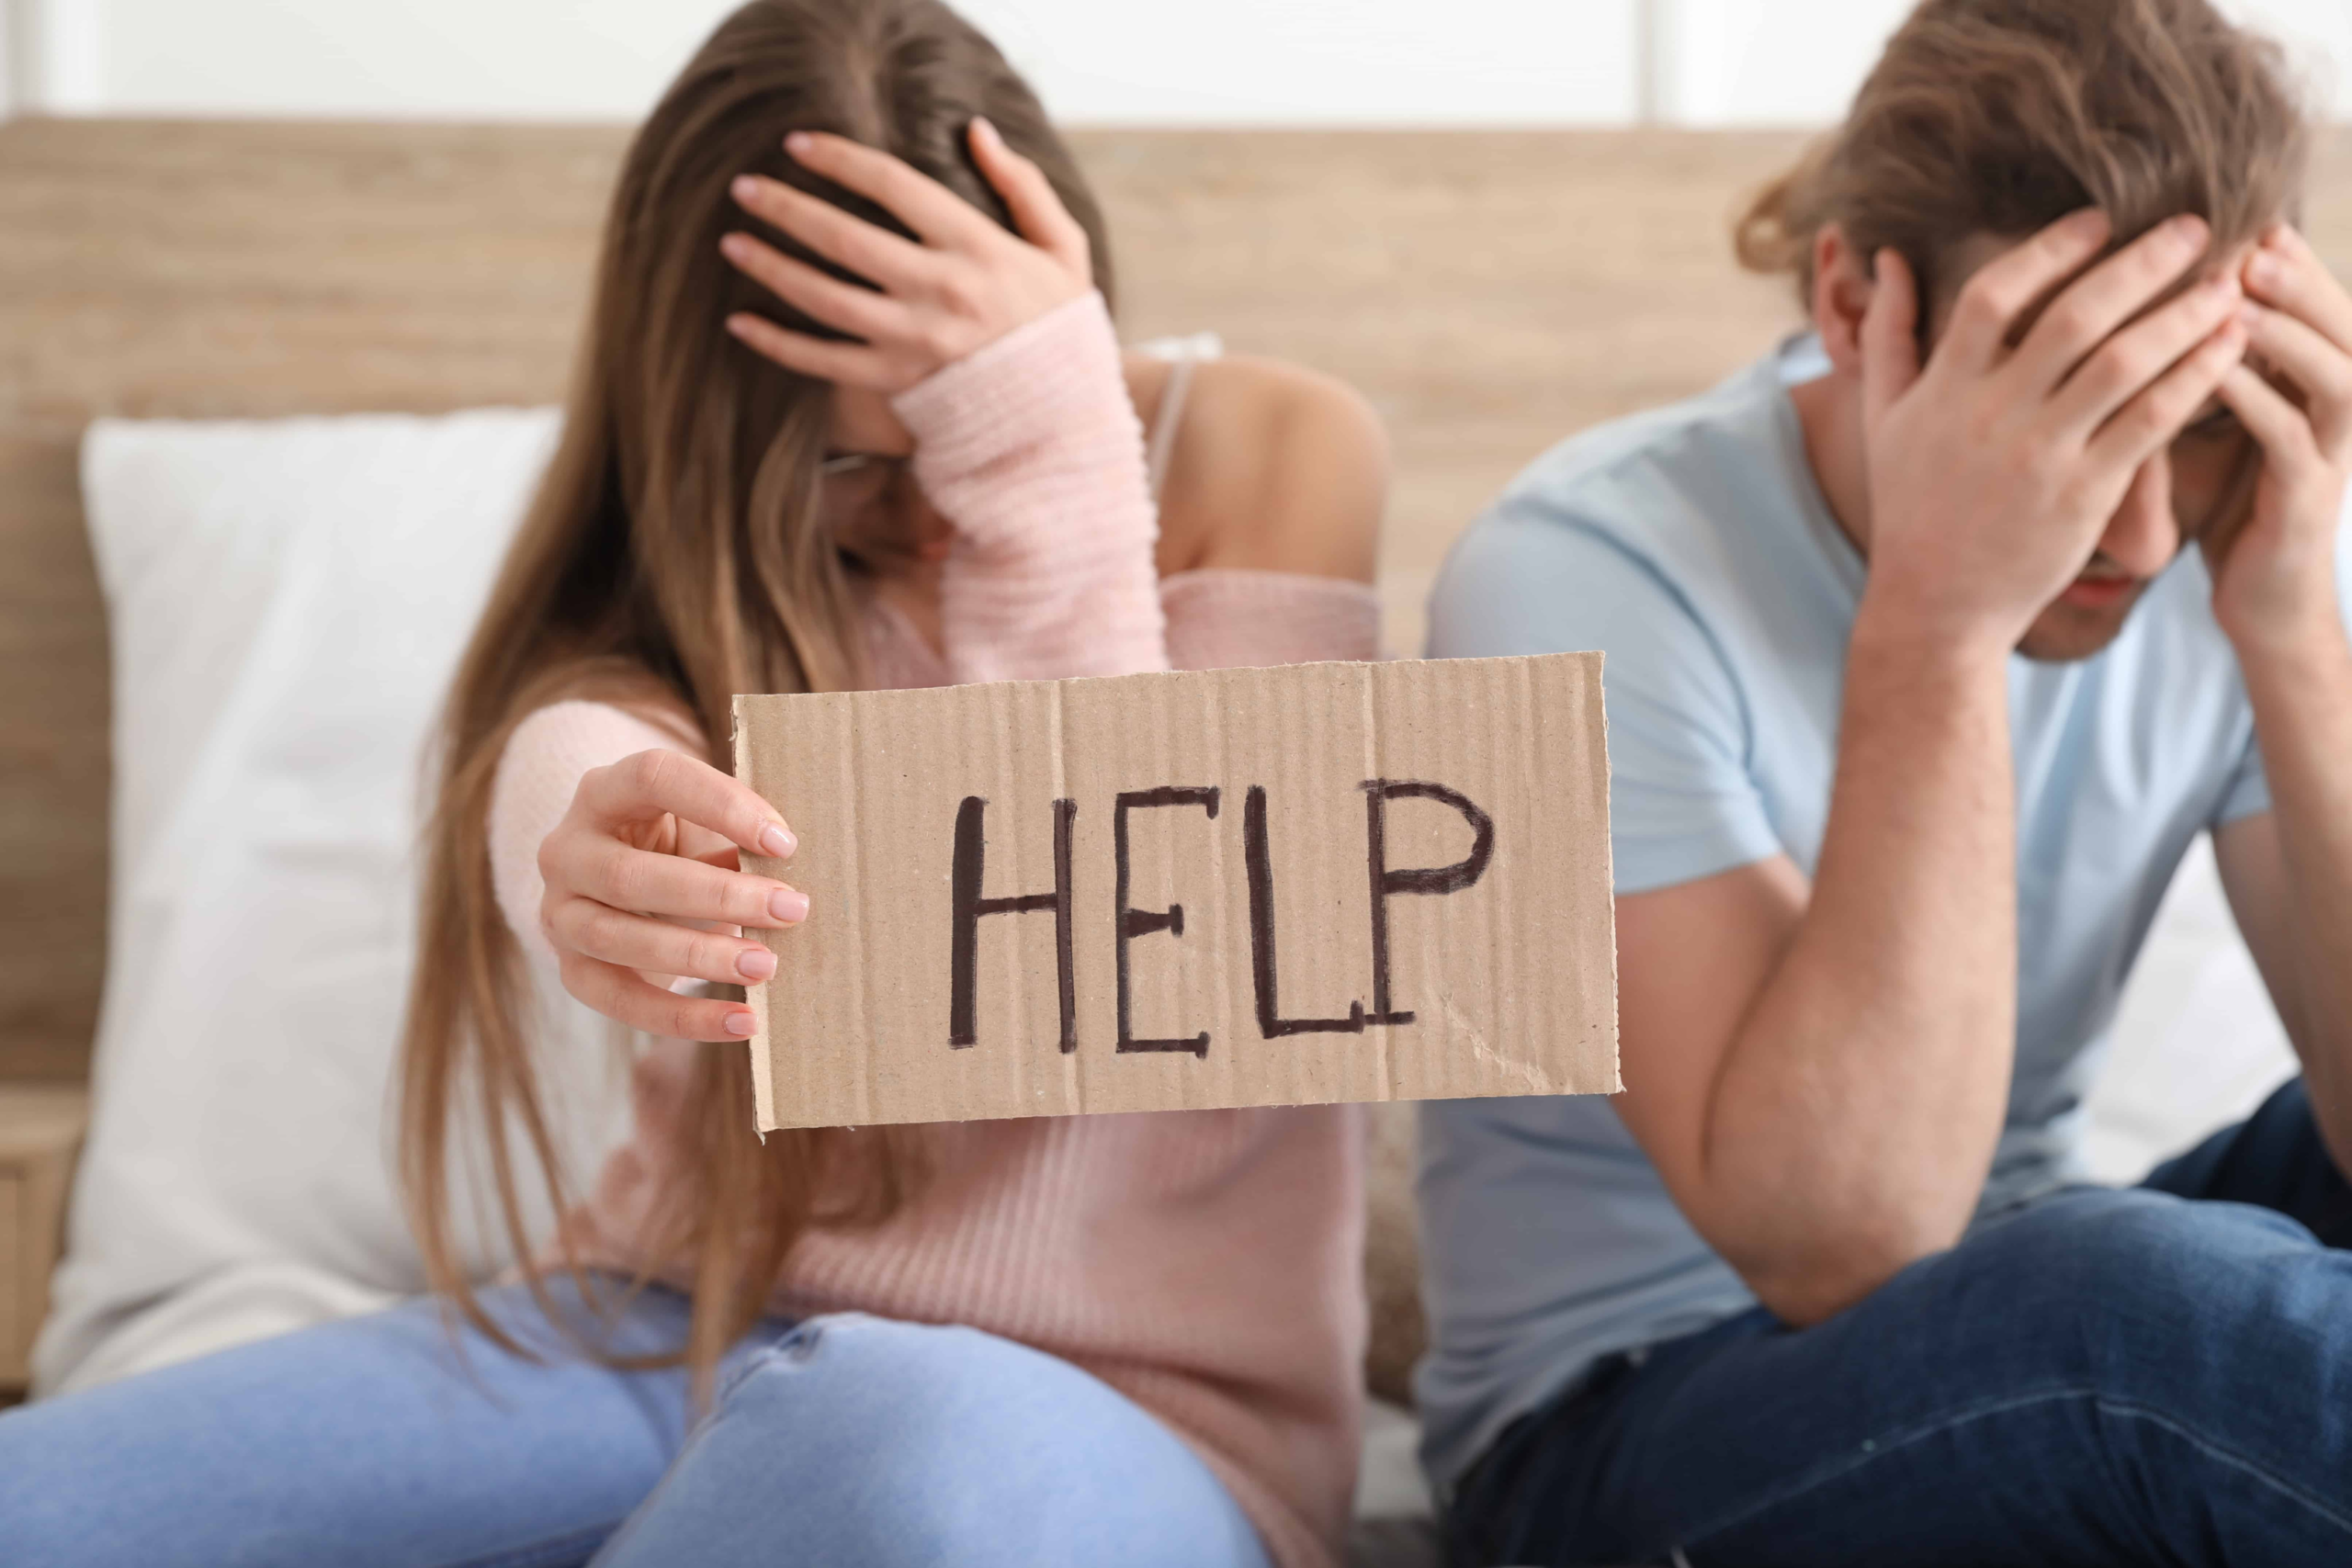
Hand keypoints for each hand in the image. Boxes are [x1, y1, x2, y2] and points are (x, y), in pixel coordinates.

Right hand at [535, 749, 808, 1041]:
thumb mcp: (702, 827)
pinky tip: (742, 1022)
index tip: (784, 843)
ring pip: (619, 939)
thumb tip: (789, 865)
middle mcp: (567, 850)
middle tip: (790, 909)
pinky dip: (684, 1018)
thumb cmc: (680, 847)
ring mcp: (559, 913)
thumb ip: (736, 836)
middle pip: (630, 875)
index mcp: (605, 792)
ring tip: (766, 966)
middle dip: (718, 895)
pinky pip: (621, 1000)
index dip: (720, 805)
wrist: (621, 893)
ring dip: (700, 956)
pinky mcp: (571, 969)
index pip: (653, 777)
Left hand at [719, 119, 1091, 393]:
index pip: (893, 185)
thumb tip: (977, 130)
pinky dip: (776, 344)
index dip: (840, 157)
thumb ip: (1023, 186)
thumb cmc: (1060, 326)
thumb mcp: (1063, 249)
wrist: (1064, 417)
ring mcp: (912, 340)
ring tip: (733, 242)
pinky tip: (740, 322)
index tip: (798, 143)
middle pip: (843, 237)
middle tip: (744, 188)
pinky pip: (822, 361)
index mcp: (976, 246)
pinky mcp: (895, 381)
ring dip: (771, 266)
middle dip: (786, 207)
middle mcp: (938, 290)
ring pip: (822, 296)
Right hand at [1856, 210, 2248, 652]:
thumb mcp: (1881, 418)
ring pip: (2123, 366)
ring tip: (2226, 284)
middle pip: (2074, 317)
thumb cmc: (1911, 504)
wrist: (1935, 604)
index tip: (2100, 219)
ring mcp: (2039, 457)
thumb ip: (1884, 334)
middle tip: (2194, 228)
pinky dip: (2193, 380)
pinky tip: (2225, 348)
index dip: (2049, 249)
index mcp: (1944, 389)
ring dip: (2183, 316)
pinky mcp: (2082, 497)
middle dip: (2142, 264)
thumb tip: (1883, 258)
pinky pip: (2149, 425)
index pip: (1994, 295)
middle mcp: (1991, 417)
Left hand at [2211, 225, 2351, 658]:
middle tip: (2249, 239)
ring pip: (2333, 375)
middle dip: (2298, 280)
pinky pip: (2290, 440)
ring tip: (2238, 292)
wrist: (2261, 603)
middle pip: (2343, 326)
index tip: (2239, 218)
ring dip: (2286, 331)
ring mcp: (2335, 456)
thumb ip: (2219, 369)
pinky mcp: (2309, 501)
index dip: (2286, 263)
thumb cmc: (2237, 505)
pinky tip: (2215, 373)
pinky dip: (2256, 400)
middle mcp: (2342, 414)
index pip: (2317, 309)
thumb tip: (2168, 302)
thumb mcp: (2228, 426)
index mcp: (2322, 391)